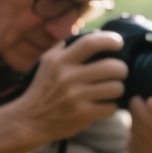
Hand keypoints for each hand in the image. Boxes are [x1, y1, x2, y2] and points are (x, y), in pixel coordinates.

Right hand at [9, 32, 128, 144]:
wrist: (30, 119)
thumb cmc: (43, 88)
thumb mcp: (47, 62)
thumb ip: (66, 47)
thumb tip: (91, 34)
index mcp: (61, 61)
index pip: (90, 43)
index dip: (109, 40)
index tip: (119, 43)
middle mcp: (68, 77)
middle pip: (111, 67)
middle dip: (121, 69)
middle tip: (119, 72)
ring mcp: (76, 97)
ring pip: (115, 88)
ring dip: (118, 88)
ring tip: (112, 89)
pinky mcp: (82, 114)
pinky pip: (110, 107)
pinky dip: (111, 106)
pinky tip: (104, 104)